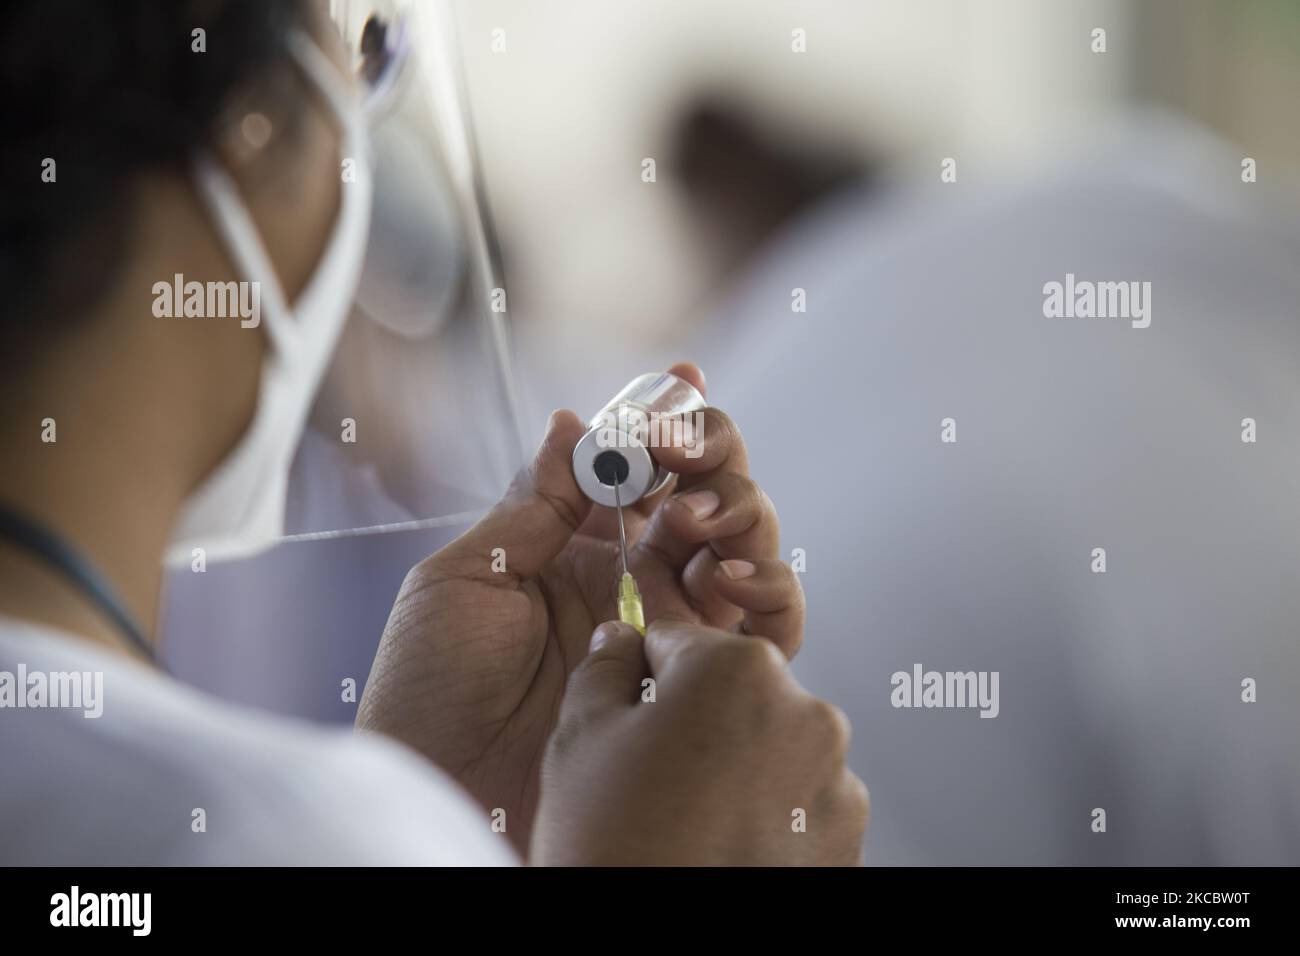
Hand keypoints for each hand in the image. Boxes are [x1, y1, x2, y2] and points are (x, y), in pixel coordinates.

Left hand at [356, 364, 803, 852]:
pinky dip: (770, 590)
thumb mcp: (466, 577)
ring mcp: (675, 627)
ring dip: (738, 512)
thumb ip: (532, 503)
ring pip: (748, 544)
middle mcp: (635, 578)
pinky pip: (770, 628)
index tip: (684, 377)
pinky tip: (728, 579)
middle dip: (710, 455)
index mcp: (574, 544)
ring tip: (692, 518)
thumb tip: (571, 417)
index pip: (637, 465)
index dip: (666, 416)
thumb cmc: (432, 686)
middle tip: (681, 451)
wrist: (444, 783)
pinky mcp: (705, 680)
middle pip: (707, 491)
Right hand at [531, 619, 868, 865]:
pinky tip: (721, 844)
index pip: (682, 641)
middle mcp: (806, 713)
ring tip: (687, 820)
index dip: (646, 678)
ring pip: (771, 748)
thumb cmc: (614, 849)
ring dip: (737, 769)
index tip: (633, 713)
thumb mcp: (580, 736)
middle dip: (698, 722)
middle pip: (735, 693)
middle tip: (653, 779)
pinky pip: (799, 803)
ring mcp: (835, 782)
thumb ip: (603, 667)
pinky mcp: (847, 839)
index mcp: (740, 669)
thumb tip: (619, 642)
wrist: (643, 950)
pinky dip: (767, 817)